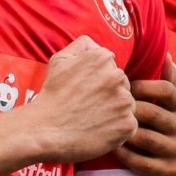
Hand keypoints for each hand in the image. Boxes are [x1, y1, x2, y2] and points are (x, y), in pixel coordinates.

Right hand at [29, 36, 136, 162]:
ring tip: (93, 119)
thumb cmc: (52, 96)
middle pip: (122, 85)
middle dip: (110, 95)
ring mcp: (124, 101)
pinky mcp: (127, 124)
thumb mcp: (59, 60)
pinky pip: (129, 125)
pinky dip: (117, 129)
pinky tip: (99, 130)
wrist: (46, 129)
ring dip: (115, 111)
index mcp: (102, 58)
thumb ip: (82, 45)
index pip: (112, 67)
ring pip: (127, 105)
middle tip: (89, 106)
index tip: (86, 91)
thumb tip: (97, 45)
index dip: (99, 80)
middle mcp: (117, 76)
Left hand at [115, 57, 175, 175]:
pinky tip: (113, 148)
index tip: (124, 88)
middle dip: (128, 110)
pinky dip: (125, 155)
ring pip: (144, 138)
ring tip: (105, 127)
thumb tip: (165, 53)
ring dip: (123, 133)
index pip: (166, 90)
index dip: (143, 87)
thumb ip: (171, 81)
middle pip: (151, 113)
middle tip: (106, 108)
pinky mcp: (169, 171)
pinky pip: (142, 163)